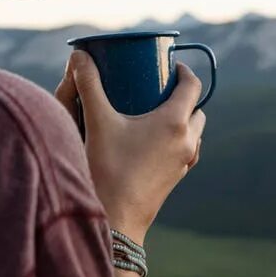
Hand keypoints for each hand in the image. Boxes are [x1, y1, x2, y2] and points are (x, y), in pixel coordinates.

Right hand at [54, 51, 206, 242]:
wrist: (116, 221)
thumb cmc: (107, 170)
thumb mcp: (97, 122)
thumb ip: (88, 85)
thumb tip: (79, 55)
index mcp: (175, 123)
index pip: (192, 86)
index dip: (183, 71)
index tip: (169, 65)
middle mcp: (187, 142)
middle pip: (196, 109)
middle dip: (183, 96)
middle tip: (158, 88)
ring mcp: (184, 163)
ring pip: (194, 132)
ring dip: (181, 120)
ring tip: (154, 113)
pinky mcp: (176, 179)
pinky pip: (185, 151)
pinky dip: (176, 140)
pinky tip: (150, 142)